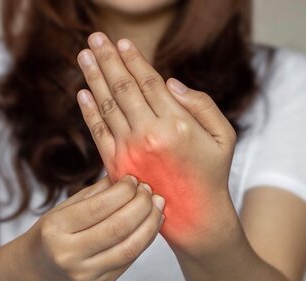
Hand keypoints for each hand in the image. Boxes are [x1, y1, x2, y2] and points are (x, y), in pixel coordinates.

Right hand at [22, 175, 164, 280]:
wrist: (38, 270)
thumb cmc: (52, 232)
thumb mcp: (63, 208)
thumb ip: (95, 194)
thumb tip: (127, 177)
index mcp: (55, 229)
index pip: (98, 207)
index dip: (122, 192)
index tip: (134, 180)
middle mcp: (67, 254)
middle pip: (117, 228)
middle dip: (141, 205)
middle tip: (150, 191)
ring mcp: (84, 274)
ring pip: (129, 248)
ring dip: (150, 224)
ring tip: (158, 206)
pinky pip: (128, 260)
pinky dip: (144, 239)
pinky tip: (150, 224)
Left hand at [75, 32, 237, 255]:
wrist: (193, 218)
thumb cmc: (211, 173)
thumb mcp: (223, 136)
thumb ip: (201, 104)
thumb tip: (169, 81)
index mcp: (176, 124)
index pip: (148, 82)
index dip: (133, 60)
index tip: (122, 42)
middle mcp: (148, 135)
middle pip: (122, 87)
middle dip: (107, 59)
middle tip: (95, 37)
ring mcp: (128, 150)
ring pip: (106, 105)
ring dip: (93, 78)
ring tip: (83, 55)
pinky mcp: (115, 165)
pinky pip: (97, 131)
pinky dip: (88, 110)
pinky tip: (82, 92)